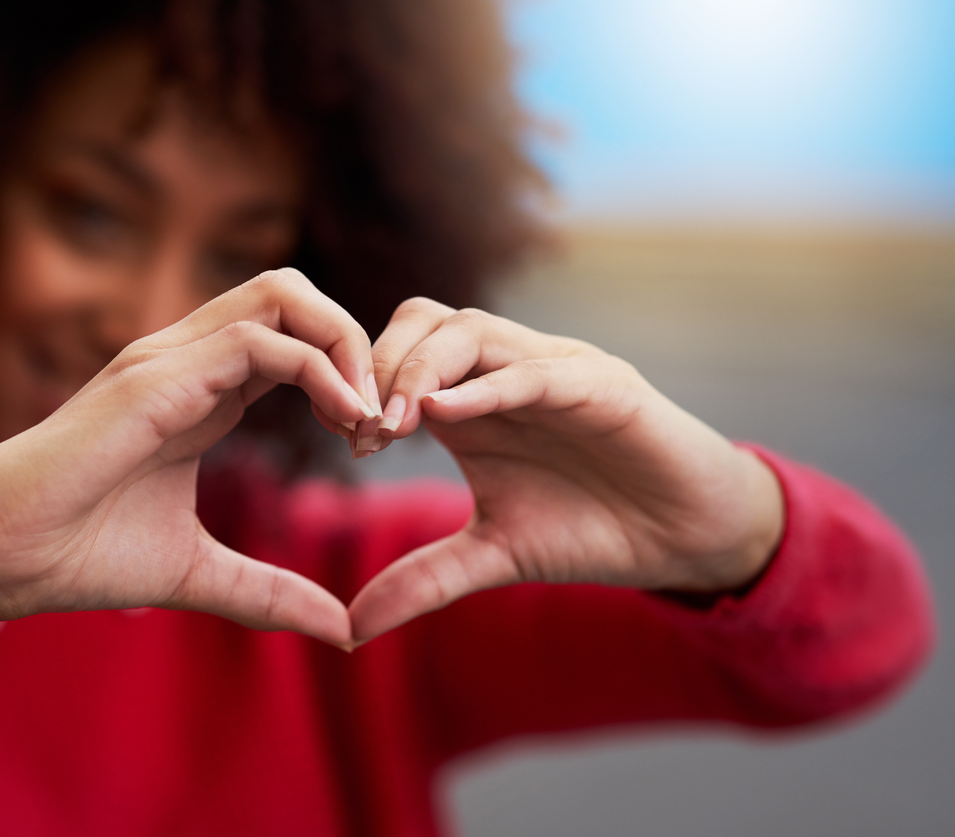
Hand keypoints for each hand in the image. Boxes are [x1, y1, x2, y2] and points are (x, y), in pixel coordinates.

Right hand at [0, 269, 380, 648]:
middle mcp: (187, 359)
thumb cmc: (80, 554)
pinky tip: (346, 423)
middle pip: (294, 293)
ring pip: (283, 294)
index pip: (292, 338)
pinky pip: (258, 342)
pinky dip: (319, 370)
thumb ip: (270, 592)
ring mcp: (168, 360)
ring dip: (345, 346)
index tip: (372, 444)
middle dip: (355, 341)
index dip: (346, 376)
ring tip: (369, 418)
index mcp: (201, 391)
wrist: (0, 557)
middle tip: (381, 418)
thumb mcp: (200, 572)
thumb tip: (340, 629)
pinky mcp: (155, 378)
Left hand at [348, 298, 784, 642]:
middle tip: (362, 430)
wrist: (685, 538)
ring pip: (473, 331)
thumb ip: (423, 579)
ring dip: (421, 370)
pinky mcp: (604, 385)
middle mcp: (507, 371)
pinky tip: (446, 412)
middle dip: (382, 367)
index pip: (401, 354)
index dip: (364, 387)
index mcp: (473, 399)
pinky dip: (489, 385)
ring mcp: (554, 370)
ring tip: (394, 424)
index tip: (346, 441)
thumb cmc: (590, 530)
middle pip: (425, 322)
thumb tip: (351, 630)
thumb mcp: (492, 556)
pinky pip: (537, 370)